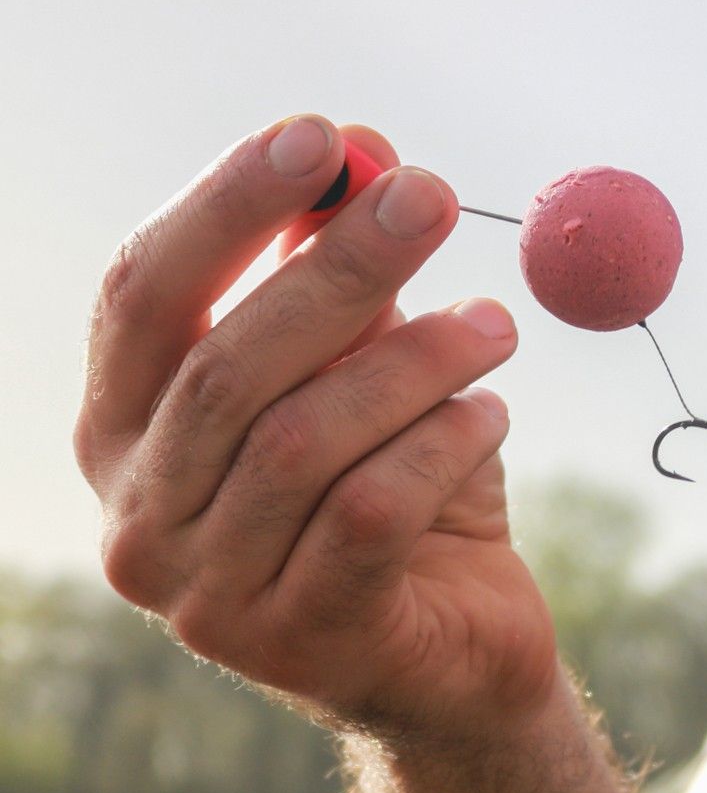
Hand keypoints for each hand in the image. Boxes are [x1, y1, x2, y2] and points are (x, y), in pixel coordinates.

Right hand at [74, 115, 557, 737]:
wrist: (456, 657)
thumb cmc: (400, 493)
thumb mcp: (365, 371)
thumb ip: (340, 272)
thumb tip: (359, 149)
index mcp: (123, 432)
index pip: (141, 297)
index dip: (224, 207)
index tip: (320, 135)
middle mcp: (139, 518)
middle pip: (225, 365)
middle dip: (337, 266)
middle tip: (431, 197)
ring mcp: (209, 597)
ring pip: (303, 442)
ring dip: (413, 361)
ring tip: (496, 325)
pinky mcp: (304, 644)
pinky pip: (369, 515)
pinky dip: (439, 447)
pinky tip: (491, 415)